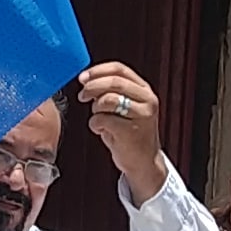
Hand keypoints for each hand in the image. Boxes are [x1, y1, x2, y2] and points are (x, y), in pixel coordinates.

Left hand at [77, 61, 164, 186]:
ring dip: (95, 109)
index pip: (119, 69)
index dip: (97, 71)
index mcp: (145, 90)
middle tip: (82, 96)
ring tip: (98, 118)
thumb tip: (86, 79)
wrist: (143, 162)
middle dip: (91, 87)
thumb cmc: (128, 133)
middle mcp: (148, 100)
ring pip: (107, 100)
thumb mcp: (124, 107)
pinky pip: (102, 119)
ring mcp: (142, 116)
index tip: (82, 78)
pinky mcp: (132, 132)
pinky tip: (101, 131)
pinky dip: (95, 124)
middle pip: (113, 82)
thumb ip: (110, 91)